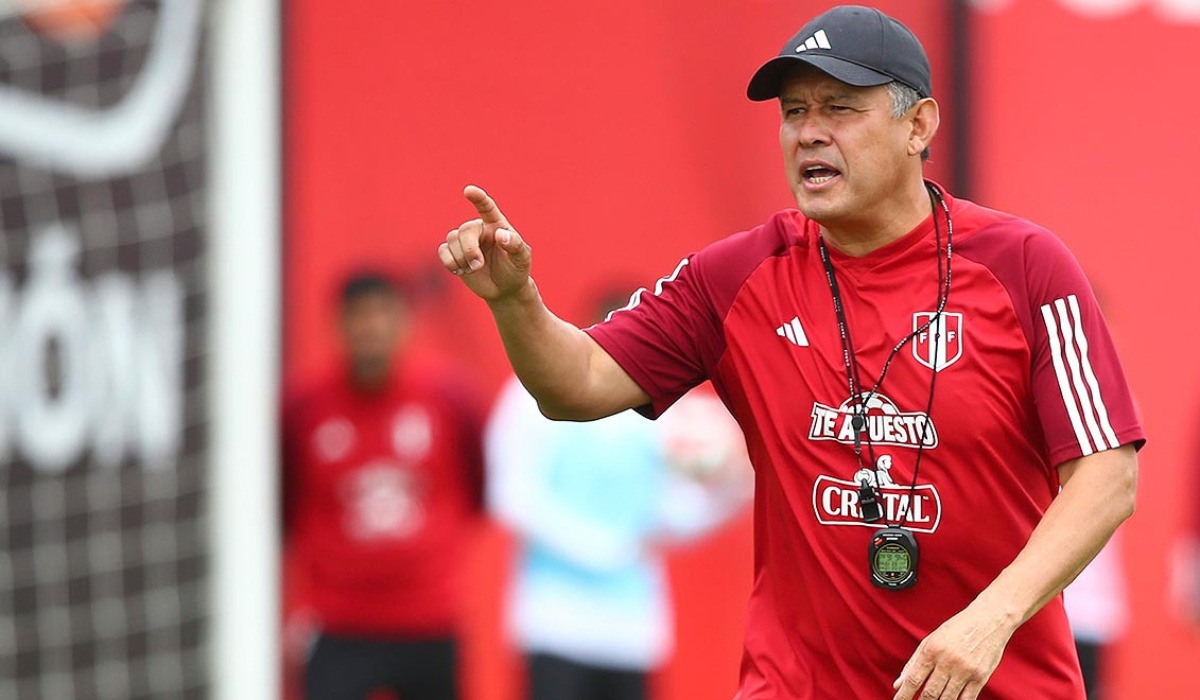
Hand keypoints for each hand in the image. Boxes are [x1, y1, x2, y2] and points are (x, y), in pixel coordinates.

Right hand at [438, 185, 532, 300]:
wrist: (504, 287)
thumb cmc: (516, 268)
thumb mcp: (522, 258)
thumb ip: (515, 245)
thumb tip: (501, 235)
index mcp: (496, 224)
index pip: (486, 207)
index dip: (478, 198)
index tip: (469, 190)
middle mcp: (478, 229)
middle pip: (465, 230)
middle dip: (470, 250)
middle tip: (478, 266)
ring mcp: (464, 240)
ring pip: (452, 239)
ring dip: (461, 258)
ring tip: (474, 269)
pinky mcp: (453, 253)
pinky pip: (443, 250)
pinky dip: (450, 262)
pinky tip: (461, 270)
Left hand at [892, 601, 1016, 699]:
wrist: (990, 619)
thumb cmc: (957, 628)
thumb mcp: (931, 640)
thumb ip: (913, 663)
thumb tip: (898, 685)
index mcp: (931, 650)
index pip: (913, 679)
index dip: (904, 695)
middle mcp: (947, 661)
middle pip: (930, 693)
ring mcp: (965, 670)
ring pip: (947, 699)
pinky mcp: (980, 677)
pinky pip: (967, 699)